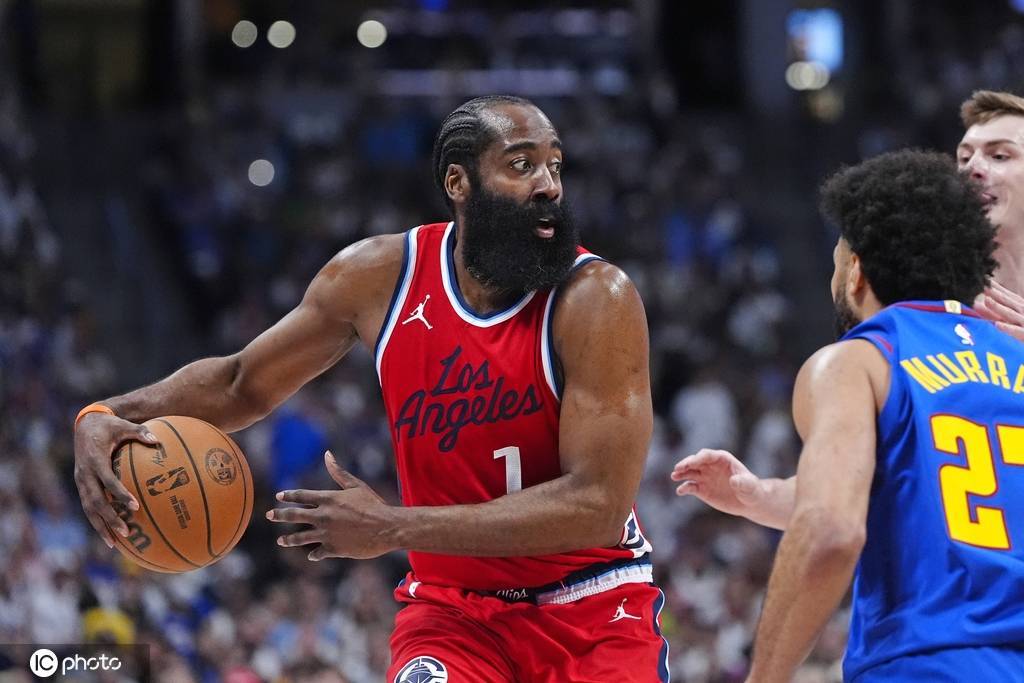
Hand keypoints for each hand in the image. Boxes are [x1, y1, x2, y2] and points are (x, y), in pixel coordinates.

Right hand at [73, 412, 158, 547]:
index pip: (107, 481)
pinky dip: (96, 521)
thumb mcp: (123, 425)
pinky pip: (88, 506)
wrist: (85, 424)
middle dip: (109, 519)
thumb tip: (158, 440)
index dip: (119, 494)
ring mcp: (81, 481)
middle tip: (126, 533)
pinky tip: (108, 535)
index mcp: (95, 460)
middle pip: (95, 501)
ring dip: (100, 526)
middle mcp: (85, 474)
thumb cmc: (109, 425)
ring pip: (88, 508)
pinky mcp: (81, 485)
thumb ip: (140, 432)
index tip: (134, 506)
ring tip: (114, 543)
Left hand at [267, 451, 395, 559]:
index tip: (279, 496)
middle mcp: (323, 516)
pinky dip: (314, 553)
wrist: (387, 527)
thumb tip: (327, 454)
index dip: (289, 495)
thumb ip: (338, 472)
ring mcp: (326, 534)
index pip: (301, 496)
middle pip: (294, 515)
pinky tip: (311, 555)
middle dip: (279, 515)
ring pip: (300, 537)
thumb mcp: (356, 485)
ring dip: (289, 539)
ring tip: (281, 540)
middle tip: (270, 515)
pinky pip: (317, 552)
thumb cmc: (373, 504)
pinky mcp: (333, 549)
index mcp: (328, 499)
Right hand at [670, 448, 765, 516]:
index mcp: (722, 459)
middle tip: (678, 469)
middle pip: (695, 461)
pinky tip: (680, 491)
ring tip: (674, 476)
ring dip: (681, 473)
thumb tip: (734, 481)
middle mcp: (710, 466)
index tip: (692, 463)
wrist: (749, 502)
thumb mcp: (750, 486)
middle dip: (686, 463)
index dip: (698, 458)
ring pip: (689, 472)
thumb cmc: (752, 490)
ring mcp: (705, 477)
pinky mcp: (701, 489)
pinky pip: (690, 487)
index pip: (707, 455)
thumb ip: (743, 483)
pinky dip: (684, 488)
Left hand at [975, 281, 1023, 341]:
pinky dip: (1008, 328)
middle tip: (983, 286)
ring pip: (1011, 314)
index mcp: (1021, 308)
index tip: (985, 280)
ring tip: (987, 300)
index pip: (1008, 296)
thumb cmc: (1020, 328)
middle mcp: (1023, 313)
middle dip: (996, 294)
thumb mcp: (1010, 320)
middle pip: (1009, 302)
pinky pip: (1017, 332)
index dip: (997, 288)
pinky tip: (997, 325)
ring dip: (999, 307)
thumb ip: (994, 314)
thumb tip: (975, 305)